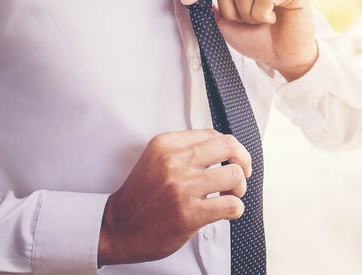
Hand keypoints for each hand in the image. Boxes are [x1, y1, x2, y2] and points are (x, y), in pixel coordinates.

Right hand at [97, 129, 251, 265]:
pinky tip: (227, 210)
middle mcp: (174, 162)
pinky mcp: (189, 214)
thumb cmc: (142, 194)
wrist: (118, 227)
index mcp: (166, 144)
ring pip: (234, 175)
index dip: (229, 147)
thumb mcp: (156, 158)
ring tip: (231, 194)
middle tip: (243, 171)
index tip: (232, 159)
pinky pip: (231, 205)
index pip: (212, 134)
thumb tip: (223, 146)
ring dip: (240, 187)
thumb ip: (184, 149)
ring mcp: (182, 187)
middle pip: (229, 146)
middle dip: (243, 160)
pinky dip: (236, 208)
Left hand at [181, 0, 317, 81]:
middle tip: (248, 21)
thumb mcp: (227, 23)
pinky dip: (264, 14)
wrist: (284, 57)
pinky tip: (273, 18)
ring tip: (262, 20)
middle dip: (231, 10)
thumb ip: (212, 6)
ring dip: (249, 15)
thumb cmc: (258, 38)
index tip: (186, 0)